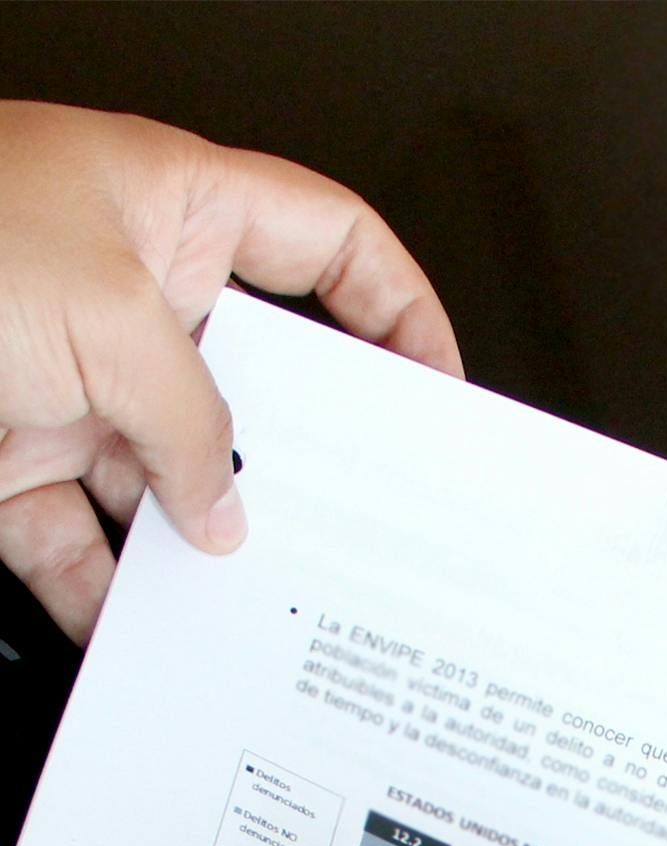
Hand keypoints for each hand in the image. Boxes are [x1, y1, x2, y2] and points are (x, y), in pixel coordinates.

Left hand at [0, 100, 460, 641]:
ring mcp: (71, 383)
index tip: (442, 395)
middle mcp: (131, 296)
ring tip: (258, 603)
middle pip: (258, 391)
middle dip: (305, 465)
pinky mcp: (12, 461)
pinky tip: (148, 635)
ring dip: (207, 551)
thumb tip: (228, 505)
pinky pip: (83, 548)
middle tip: (362, 528)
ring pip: (174, 486)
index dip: (401, 313)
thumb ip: (198, 420)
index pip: (330, 246)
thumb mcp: (110, 314)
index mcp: (174, 207)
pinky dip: (110, 600)